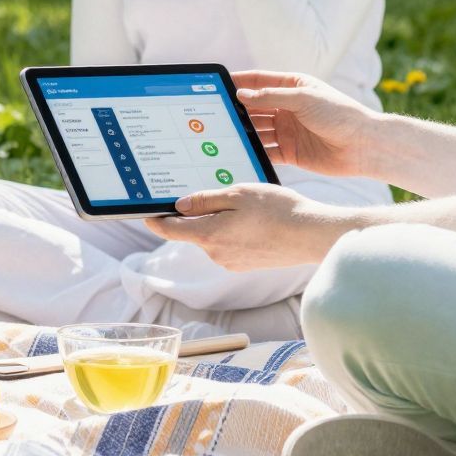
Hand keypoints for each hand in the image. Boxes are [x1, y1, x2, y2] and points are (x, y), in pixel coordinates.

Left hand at [144, 183, 360, 271]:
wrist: (311, 235)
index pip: (169, 229)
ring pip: (212, 236)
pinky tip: (253, 219)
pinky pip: (229, 244)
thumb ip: (205, 200)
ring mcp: (231, 262)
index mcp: (209, 235)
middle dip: (196, 213)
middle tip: (213, 192)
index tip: (145, 210)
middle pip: (192, 231)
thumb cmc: (277, 210)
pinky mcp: (245, 264)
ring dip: (218, 221)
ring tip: (244, 204)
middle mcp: (215, 254)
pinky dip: (233, 231)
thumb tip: (178, 206)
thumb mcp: (238, 194)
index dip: (154, 219)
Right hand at [232, 69, 382, 175]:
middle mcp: (288, 108)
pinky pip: (267, 152)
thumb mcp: (303, 99)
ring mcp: (288, 131)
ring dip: (243, 133)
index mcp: (292, 87)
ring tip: (222, 135)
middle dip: (236, 110)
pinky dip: (254, 153)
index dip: (239, 81)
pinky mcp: (291, 152)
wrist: (363, 146)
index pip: (259, 81)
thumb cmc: (339, 114)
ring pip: (258, 131)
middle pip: (255, 108)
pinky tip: (240, 154)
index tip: (217, 83)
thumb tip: (241, 94)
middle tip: (214, 114)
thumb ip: (271, 97)